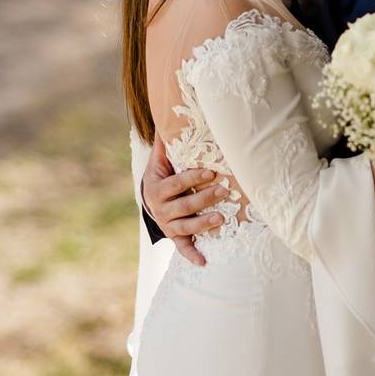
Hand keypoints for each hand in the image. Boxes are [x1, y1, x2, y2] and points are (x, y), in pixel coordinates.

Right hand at [143, 133, 229, 265]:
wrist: (149, 199)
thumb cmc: (162, 174)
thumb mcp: (160, 159)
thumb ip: (165, 141)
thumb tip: (168, 114)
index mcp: (157, 188)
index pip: (177, 183)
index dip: (193, 178)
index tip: (211, 172)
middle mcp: (160, 209)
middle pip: (185, 205)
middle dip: (205, 198)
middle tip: (225, 190)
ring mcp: (168, 224)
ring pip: (187, 226)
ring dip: (204, 223)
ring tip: (222, 218)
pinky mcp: (175, 236)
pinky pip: (183, 247)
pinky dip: (192, 254)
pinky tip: (204, 261)